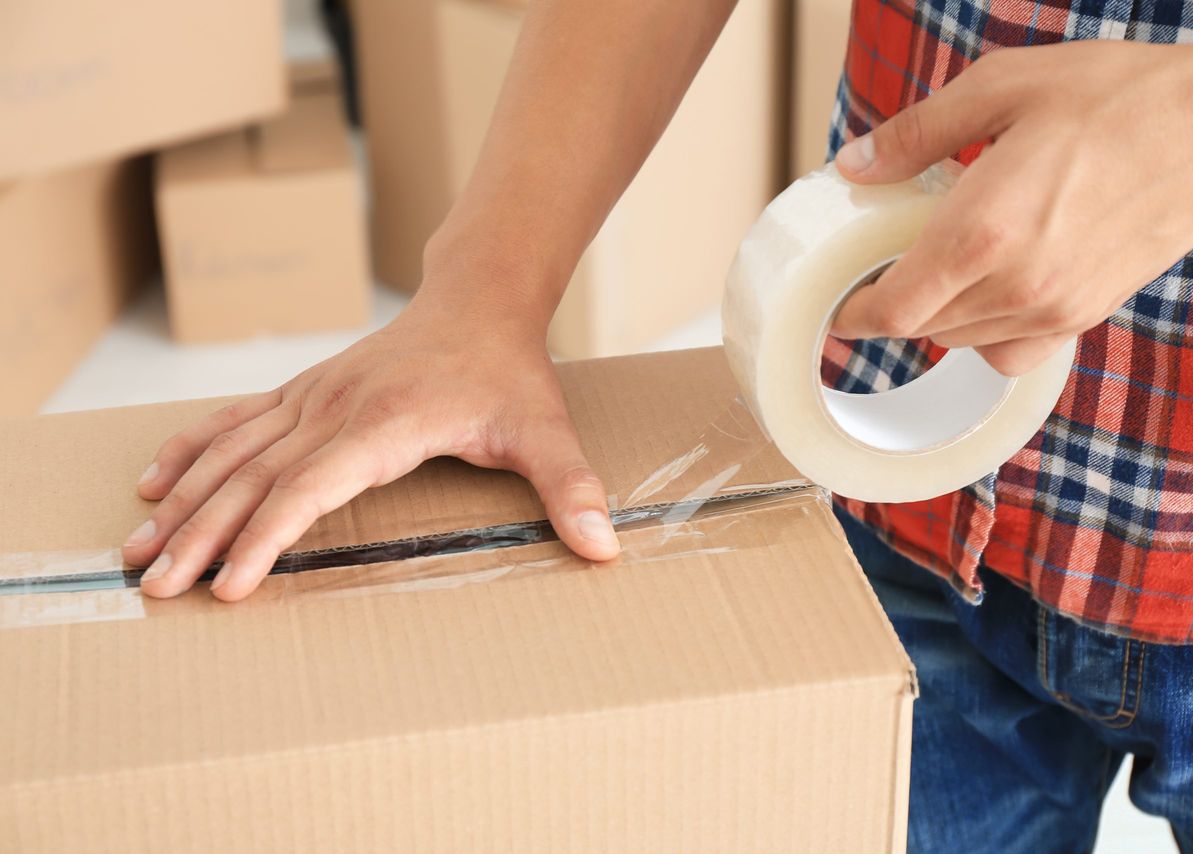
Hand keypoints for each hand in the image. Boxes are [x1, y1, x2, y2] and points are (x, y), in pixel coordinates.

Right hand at [123, 284, 619, 601]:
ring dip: (181, 500)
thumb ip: (570, 487)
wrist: (479, 298)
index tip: (229, 585)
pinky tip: (154, 480)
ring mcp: (312, 396)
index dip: (267, 537)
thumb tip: (606, 547)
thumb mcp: (544, 430)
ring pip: (232, 451)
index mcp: (384, 423)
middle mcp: (334, 407)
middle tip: (155, 588)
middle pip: (253, 477)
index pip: (311, 487)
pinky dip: (191, 449)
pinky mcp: (305, 391)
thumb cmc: (508, 371)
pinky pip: (235, 420)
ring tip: (135, 550)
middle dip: (201, 535)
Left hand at [831, 36, 1192, 375]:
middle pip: (920, 329)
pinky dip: (985, 336)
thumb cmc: (1118, 99)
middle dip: (891, 306)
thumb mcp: (1002, 87)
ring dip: (937, 315)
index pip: (891, 310)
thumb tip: (856, 166)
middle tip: (885, 266)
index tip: (838, 305)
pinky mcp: (1083, 316)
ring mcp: (1053, 309)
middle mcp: (1014, 284)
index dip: (852, 315)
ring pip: (961, 342)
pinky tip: (990, 292)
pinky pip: (1010, 353)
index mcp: (982, 231)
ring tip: (943, 264)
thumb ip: (917, 134)